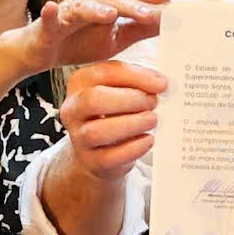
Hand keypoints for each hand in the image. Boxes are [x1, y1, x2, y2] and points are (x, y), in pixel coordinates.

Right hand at [29, 0, 168, 71]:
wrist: (44, 52)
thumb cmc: (80, 42)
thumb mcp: (117, 39)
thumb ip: (141, 29)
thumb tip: (169, 22)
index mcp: (108, 4)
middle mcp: (90, 1)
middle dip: (133, 4)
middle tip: (152, 12)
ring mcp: (69, 11)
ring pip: (86, 6)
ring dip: (99, 8)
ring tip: (112, 14)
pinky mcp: (49, 25)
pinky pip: (51, 17)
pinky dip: (51, 12)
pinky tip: (51, 7)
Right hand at [61, 58, 163, 180]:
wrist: (99, 152)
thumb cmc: (114, 115)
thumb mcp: (120, 91)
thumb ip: (136, 82)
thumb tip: (159, 82)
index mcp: (79, 83)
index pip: (104, 73)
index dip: (135, 77)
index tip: (160, 83)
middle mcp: (73, 109)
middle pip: (94, 99)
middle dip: (130, 100)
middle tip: (153, 103)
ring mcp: (79, 137)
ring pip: (99, 131)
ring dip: (132, 124)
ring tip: (151, 120)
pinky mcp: (91, 161)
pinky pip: (110, 157)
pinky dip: (134, 147)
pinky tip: (148, 139)